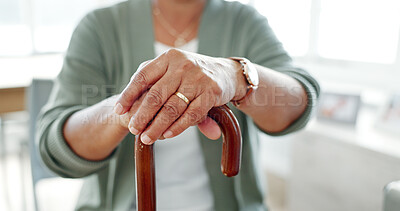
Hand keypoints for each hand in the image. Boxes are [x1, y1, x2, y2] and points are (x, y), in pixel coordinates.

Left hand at [114, 49, 245, 144]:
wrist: (227, 72)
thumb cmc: (193, 73)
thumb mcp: (174, 68)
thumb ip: (154, 78)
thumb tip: (127, 98)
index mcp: (169, 58)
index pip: (143, 76)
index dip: (129, 94)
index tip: (118, 110)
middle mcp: (182, 66)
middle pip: (156, 95)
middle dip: (142, 115)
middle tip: (133, 129)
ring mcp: (198, 79)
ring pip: (172, 108)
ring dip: (157, 126)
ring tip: (146, 138)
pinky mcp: (211, 93)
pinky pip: (191, 115)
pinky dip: (177, 127)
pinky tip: (167, 135)